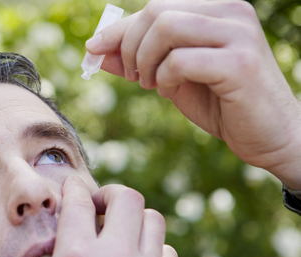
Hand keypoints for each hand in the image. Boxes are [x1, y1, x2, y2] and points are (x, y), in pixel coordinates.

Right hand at [0, 176, 181, 256]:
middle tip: (95, 208)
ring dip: (134, 220)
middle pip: (126, 198)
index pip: (79, 199)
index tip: (69, 190)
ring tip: (114, 234)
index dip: (72, 188)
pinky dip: (153, 249)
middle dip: (109, 196)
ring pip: (153, 220)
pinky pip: (168, 254)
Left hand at [86, 0, 300, 188]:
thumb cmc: (221, 104)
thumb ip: (138, 61)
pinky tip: (168, 90)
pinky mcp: (240, 63)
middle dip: (130, 45)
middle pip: (156, 10)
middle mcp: (230, 12)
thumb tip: (96, 50)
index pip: (155, 6)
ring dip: (145, 59)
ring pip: (166, 26)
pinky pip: (181, 59)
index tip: (94, 49)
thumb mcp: (170, 78)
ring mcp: (238, 34)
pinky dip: (164, 76)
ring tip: (151, 84)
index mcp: (216, 9)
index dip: (118, 29)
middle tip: (133, 76)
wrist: (270, 136)